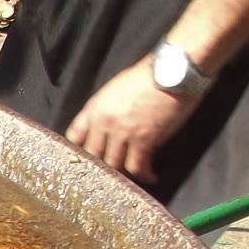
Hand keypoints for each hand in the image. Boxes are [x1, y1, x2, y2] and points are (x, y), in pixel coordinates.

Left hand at [65, 56, 199, 183]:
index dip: (80, 150)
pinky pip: (138, 166)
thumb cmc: (150, 74)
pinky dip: (144, 174)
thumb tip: (109, 123)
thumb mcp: (117, 88)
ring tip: (130, 178)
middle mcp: (104, 122)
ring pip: (114, 165)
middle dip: (101, 166)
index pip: (75, 136)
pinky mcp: (144, 140)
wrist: (173, 70)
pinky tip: (151, 176)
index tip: (88, 158)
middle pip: (93, 155)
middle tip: (111, 174)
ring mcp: (123, 133)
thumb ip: (108, 108)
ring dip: (122, 173)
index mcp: (95, 108)